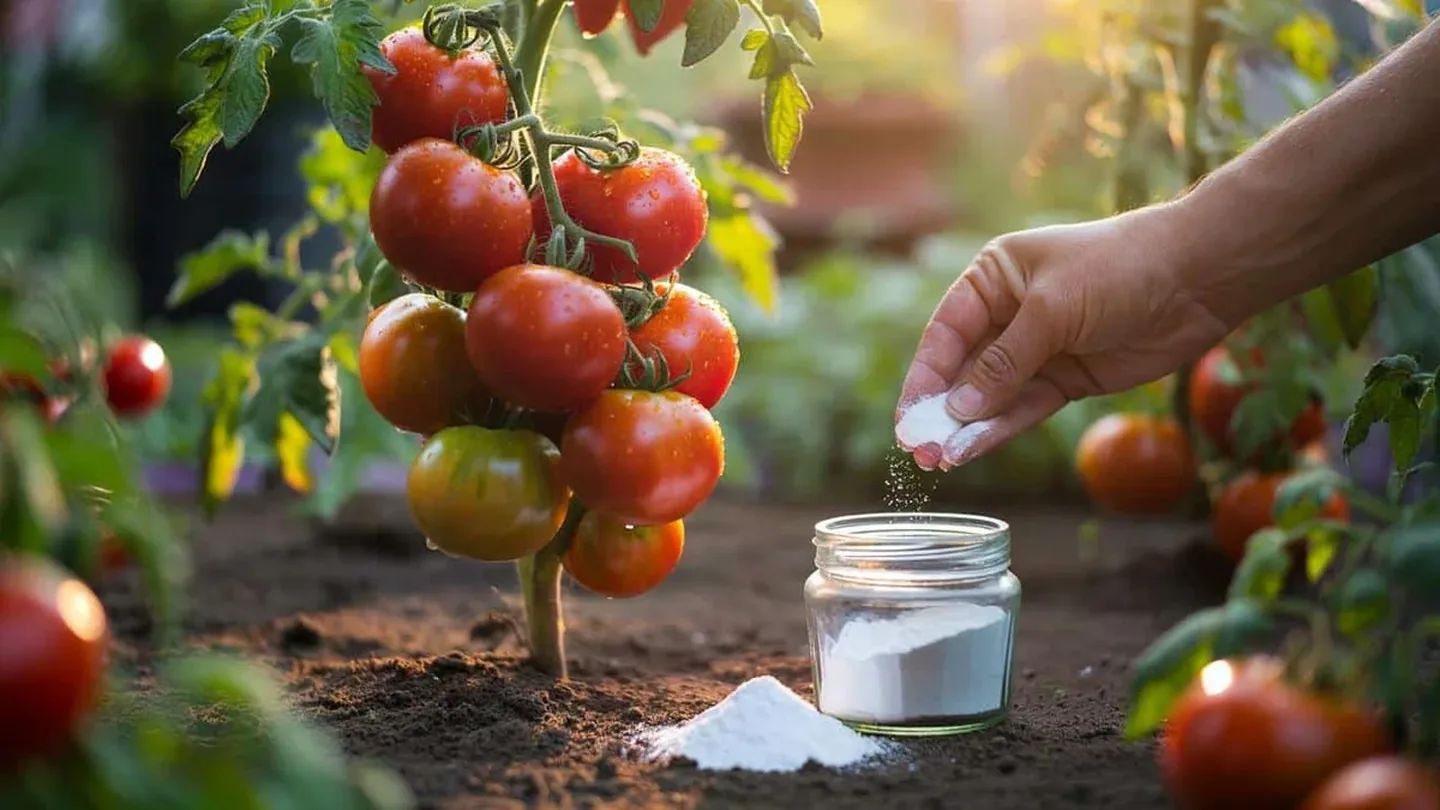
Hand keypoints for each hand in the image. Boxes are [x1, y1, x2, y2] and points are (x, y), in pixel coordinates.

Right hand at [896, 206, 1230, 470]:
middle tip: (919, 450)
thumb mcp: (1051, 310)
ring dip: (966, 428)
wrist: (1197, 278)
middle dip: (940, 410)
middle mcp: (1009, 314)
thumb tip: (958, 411)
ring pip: (990, 396)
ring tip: (940, 461)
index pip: (946, 332)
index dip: (924, 376)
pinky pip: (1023, 409)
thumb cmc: (1117, 269)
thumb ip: (1004, 363)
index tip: (906, 417)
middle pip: (963, 370)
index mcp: (994, 278)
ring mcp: (1038, 350)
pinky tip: (973, 449)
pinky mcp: (1066, 380)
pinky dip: (998, 431)